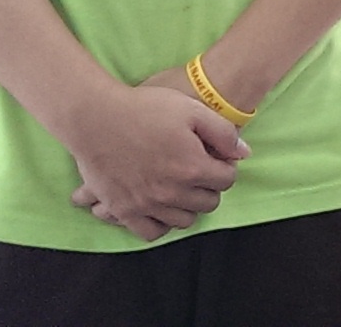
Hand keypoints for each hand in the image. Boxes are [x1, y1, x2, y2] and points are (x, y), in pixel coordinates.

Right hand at [65, 77, 248, 240]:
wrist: (97, 118)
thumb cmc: (145, 108)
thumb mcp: (192, 109)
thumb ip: (223, 132)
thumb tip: (243, 153)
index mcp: (192, 167)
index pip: (227, 180)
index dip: (225, 166)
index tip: (215, 158)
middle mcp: (172, 192)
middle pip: (208, 202)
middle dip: (209, 186)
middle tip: (198, 171)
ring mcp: (147, 205)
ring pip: (184, 221)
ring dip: (188, 205)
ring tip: (181, 187)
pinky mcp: (124, 211)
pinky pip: (152, 233)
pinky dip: (161, 223)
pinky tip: (161, 206)